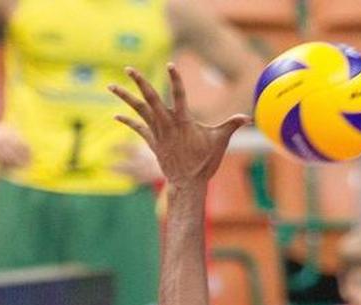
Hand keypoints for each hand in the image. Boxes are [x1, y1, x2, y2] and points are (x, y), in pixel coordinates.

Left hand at [109, 65, 249, 185]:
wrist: (188, 183)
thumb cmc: (205, 162)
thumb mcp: (220, 141)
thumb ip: (231, 125)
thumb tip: (248, 117)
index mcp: (184, 122)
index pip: (180, 96)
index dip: (176, 80)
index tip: (170, 64)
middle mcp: (167, 125)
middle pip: (151, 99)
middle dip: (140, 83)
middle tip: (129, 68)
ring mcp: (158, 133)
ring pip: (139, 111)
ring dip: (125, 97)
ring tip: (111, 86)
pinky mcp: (153, 142)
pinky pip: (137, 128)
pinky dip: (127, 121)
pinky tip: (116, 114)